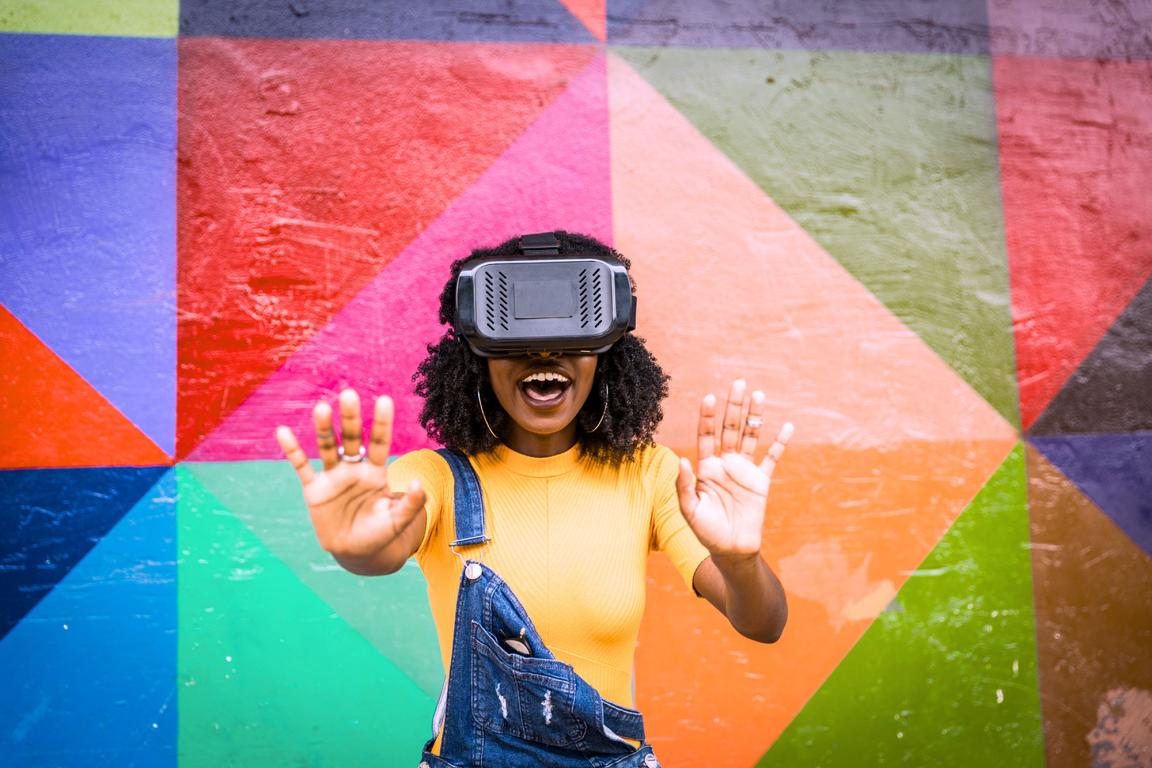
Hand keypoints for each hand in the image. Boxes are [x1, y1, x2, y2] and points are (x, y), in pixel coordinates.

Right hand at [276, 389, 425, 567]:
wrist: (356, 552)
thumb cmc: (381, 533)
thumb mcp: (399, 520)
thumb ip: (411, 503)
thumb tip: (418, 482)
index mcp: (376, 472)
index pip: (379, 442)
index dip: (382, 423)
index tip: (385, 400)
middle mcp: (354, 468)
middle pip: (352, 438)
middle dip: (351, 418)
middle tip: (349, 394)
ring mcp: (333, 476)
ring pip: (327, 447)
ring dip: (324, 428)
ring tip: (321, 407)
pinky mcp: (314, 489)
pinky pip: (301, 467)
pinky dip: (293, 450)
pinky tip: (283, 431)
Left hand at [676, 380, 792, 557]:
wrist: (731, 550)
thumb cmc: (706, 532)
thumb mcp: (689, 510)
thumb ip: (684, 486)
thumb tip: (681, 459)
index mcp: (706, 467)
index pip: (706, 435)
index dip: (708, 417)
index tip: (709, 398)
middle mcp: (725, 464)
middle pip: (730, 428)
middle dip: (733, 407)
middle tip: (738, 383)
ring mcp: (744, 471)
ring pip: (750, 437)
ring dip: (755, 416)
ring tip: (758, 395)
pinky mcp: (761, 482)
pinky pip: (772, 459)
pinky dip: (780, 443)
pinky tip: (788, 427)